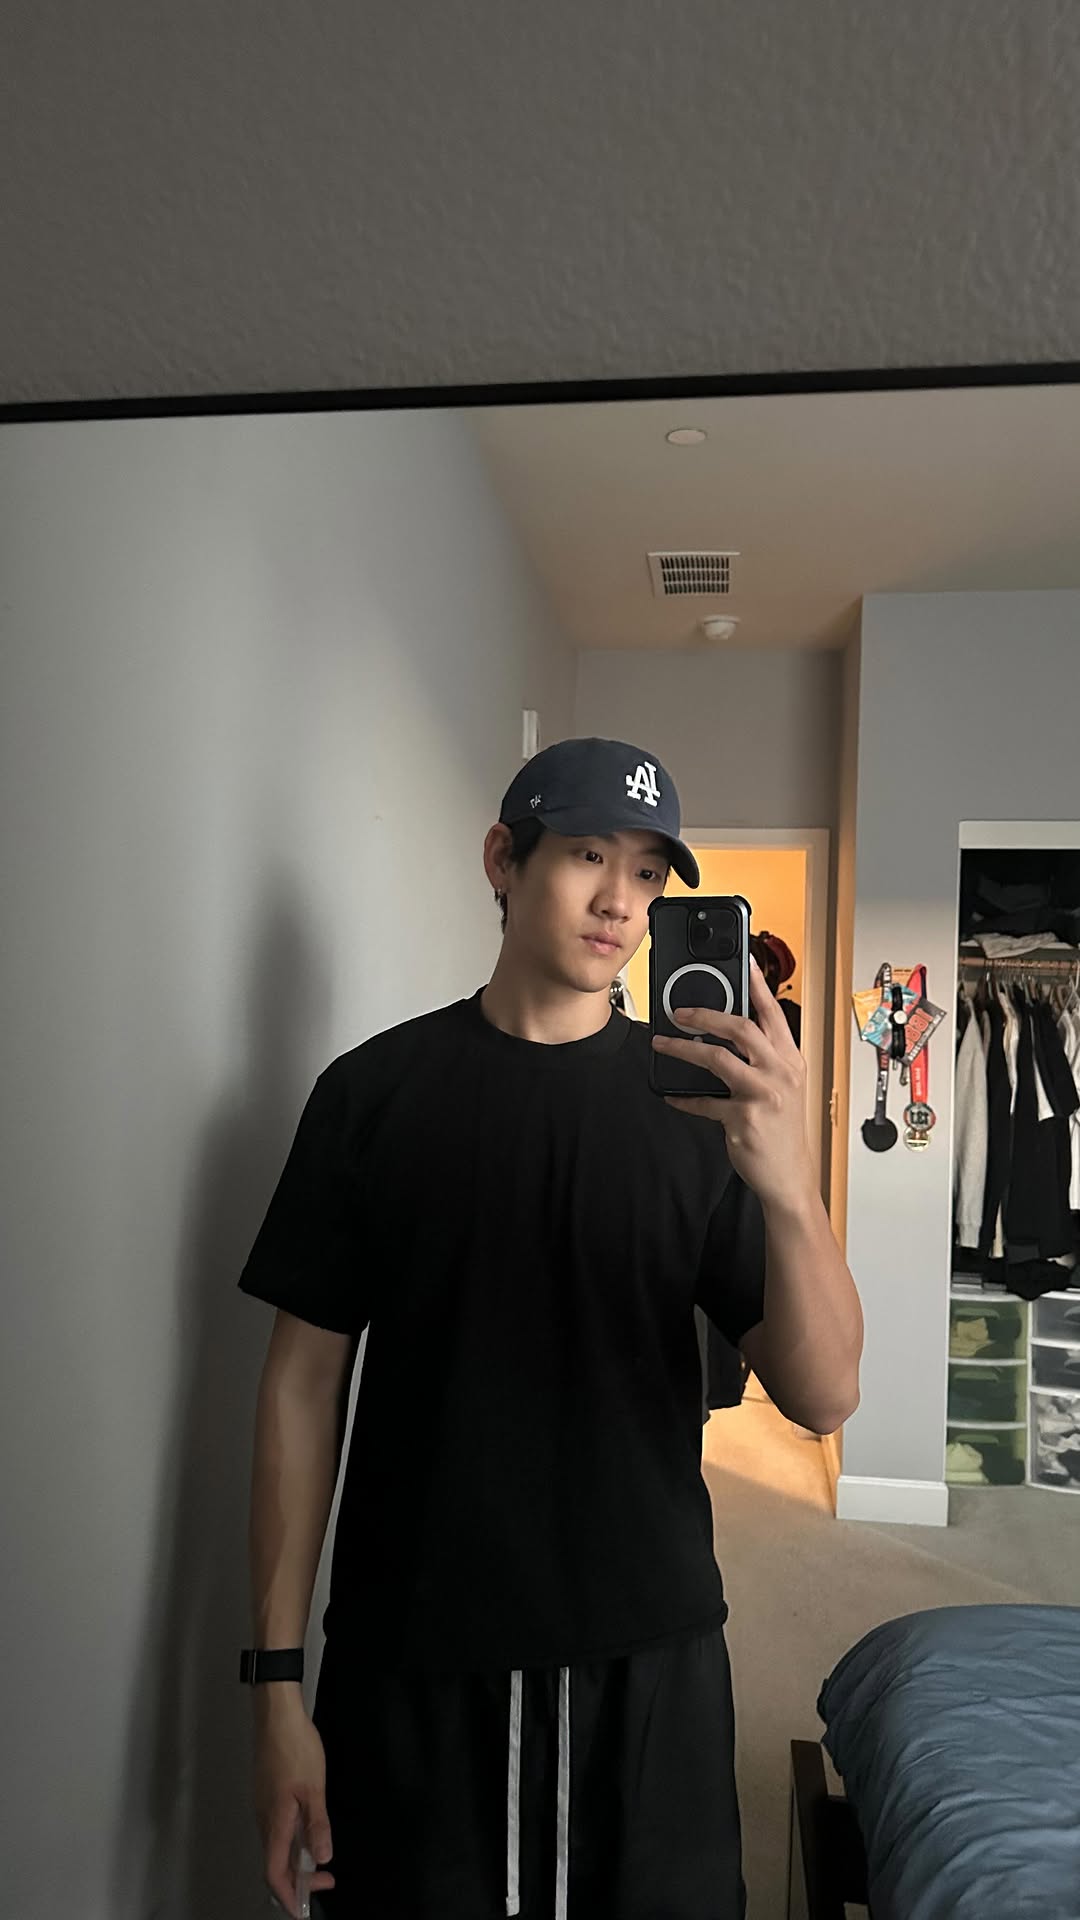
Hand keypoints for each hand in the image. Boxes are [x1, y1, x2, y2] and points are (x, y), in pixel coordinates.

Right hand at [253, 1691, 334, 1916]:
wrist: (276, 1714)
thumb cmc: (295, 1746)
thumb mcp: (314, 1787)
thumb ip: (317, 1825)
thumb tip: (322, 1858)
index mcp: (275, 1821)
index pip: (274, 1872)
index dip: (288, 1894)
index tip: (303, 1908)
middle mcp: (264, 1818)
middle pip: (274, 1862)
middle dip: (298, 1879)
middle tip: (325, 1879)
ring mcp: (263, 1805)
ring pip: (276, 1845)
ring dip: (296, 1859)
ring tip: (319, 1858)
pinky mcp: (267, 1793)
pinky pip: (276, 1828)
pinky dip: (292, 1840)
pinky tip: (307, 1831)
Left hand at [651, 956, 813, 1210]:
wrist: (790, 1177)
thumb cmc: (783, 1130)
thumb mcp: (783, 1086)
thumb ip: (762, 1058)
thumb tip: (726, 1032)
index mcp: (790, 1059)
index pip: (772, 1012)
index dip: (757, 984)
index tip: (744, 961)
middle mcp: (779, 1072)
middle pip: (740, 1028)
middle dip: (705, 1014)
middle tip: (679, 1011)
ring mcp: (762, 1095)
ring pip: (717, 1059)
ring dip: (683, 1049)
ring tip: (662, 1044)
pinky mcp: (743, 1119)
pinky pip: (704, 1102)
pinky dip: (684, 1098)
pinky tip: (671, 1096)